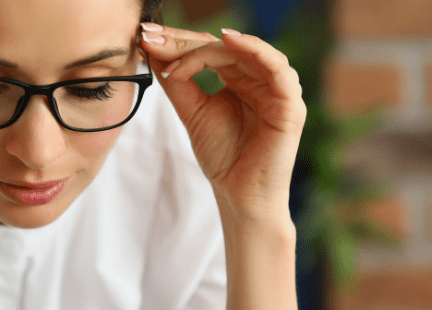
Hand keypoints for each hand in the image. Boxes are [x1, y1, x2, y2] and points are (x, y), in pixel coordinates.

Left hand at [140, 25, 302, 309]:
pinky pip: (277, 69)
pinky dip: (254, 49)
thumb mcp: (192, 111)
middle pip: (224, 46)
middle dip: (185, 40)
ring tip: (176, 49)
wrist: (238, 196)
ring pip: (245, 51)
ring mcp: (278, 90)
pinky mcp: (290, 105)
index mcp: (241, 79)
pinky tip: (227, 41)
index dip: (178, 41)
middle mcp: (262, 79)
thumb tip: (153, 48)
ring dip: (208, 46)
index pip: (209, 49)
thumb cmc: (222, 157)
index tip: (146, 37)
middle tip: (153, 37)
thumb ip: (178, 81)